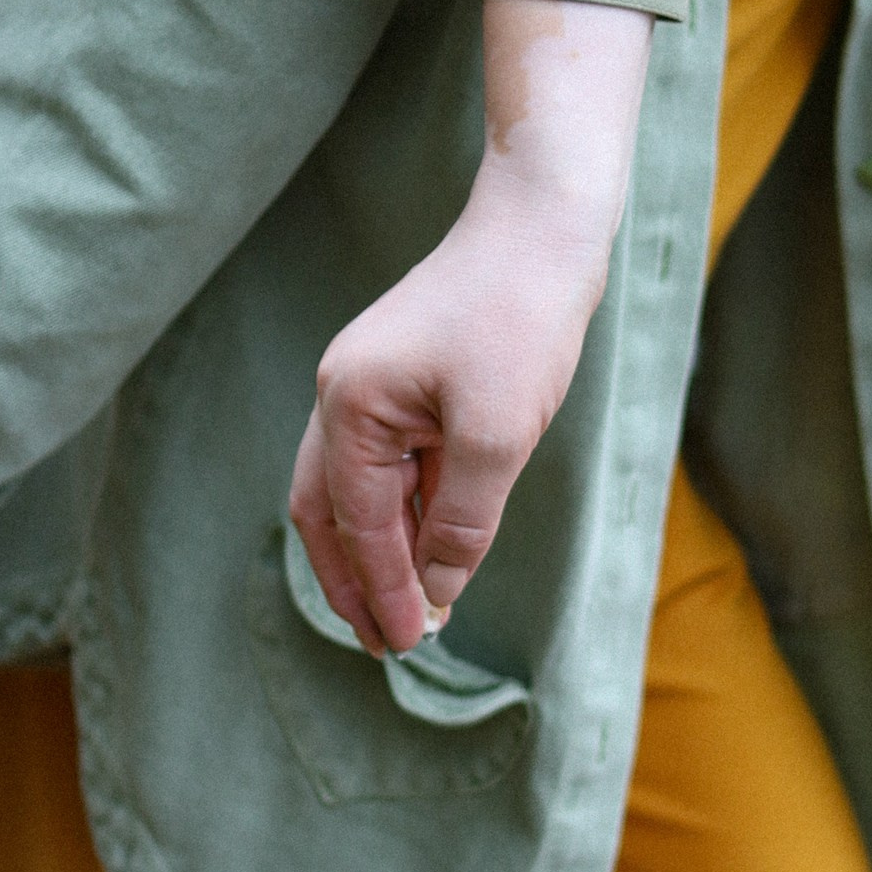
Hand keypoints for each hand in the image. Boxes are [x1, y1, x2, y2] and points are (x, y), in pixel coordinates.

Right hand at [291, 0, 650, 655]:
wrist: (544, 225)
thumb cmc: (521, 318)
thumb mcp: (499, 435)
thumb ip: (461, 522)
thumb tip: (437, 595)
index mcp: (350, 408)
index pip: (360, 526)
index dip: (384, 592)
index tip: (409, 646)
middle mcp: (341, 398)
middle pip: (327, 514)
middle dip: (355, 583)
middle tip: (387, 645)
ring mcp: (367, 387)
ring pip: (351, 493)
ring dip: (376, 553)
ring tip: (405, 612)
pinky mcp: (400, 382)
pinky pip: (385, 465)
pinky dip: (400, 513)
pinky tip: (429, 548)